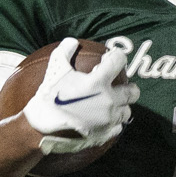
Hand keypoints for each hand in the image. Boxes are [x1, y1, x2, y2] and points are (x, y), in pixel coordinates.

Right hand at [20, 37, 139, 151]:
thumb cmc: (49, 97)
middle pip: (133, 92)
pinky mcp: (105, 134)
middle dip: (130, 87)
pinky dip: (114, 122)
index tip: (115, 57)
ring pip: (127, 111)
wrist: (42, 129)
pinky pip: (118, 127)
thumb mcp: (55, 70)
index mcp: (98, 82)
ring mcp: (108, 119)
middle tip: (123, 86)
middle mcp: (108, 100)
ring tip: (114, 104)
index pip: (118, 61)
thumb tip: (72, 41)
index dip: (118, 56)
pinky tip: (107, 120)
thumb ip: (64, 52)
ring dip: (122, 106)